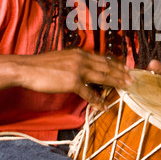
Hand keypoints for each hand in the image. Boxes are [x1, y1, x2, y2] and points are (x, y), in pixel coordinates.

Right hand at [17, 49, 134, 109]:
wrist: (27, 69)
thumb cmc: (42, 65)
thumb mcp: (62, 58)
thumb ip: (75, 62)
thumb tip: (84, 68)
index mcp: (79, 53)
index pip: (103, 58)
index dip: (117, 63)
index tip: (127, 68)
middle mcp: (81, 59)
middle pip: (107, 66)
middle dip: (122, 73)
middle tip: (133, 78)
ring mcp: (78, 70)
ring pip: (103, 77)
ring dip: (117, 83)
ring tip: (127, 88)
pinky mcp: (72, 82)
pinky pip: (89, 93)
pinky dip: (97, 100)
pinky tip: (103, 106)